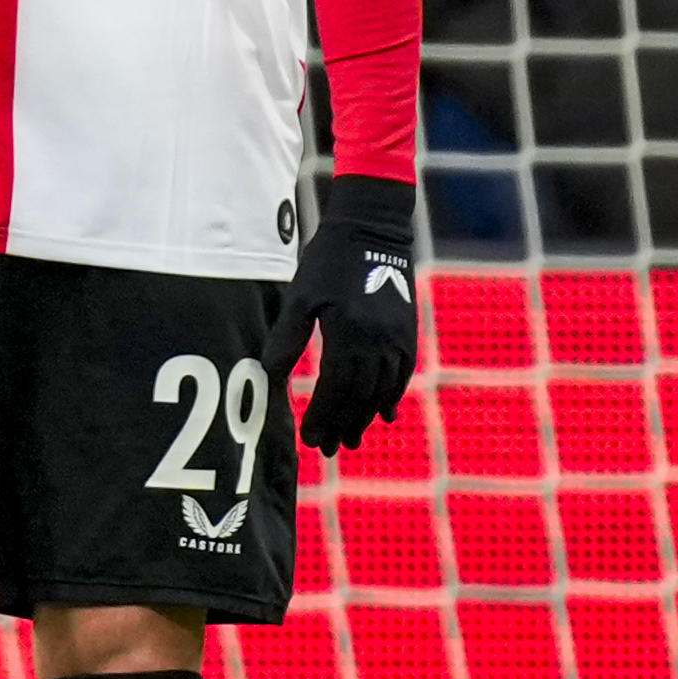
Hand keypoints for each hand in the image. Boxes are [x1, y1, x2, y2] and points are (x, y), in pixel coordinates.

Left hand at [264, 174, 417, 452]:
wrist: (373, 229)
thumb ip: (287, 339)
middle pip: (361, 395)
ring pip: (384, 389)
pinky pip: (402, 373)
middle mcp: (379, 339)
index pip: (336, 387)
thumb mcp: (300, 297)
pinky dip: (392, 396)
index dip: (323, 416)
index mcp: (348, 332)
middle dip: (343, 424)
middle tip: (328, 449)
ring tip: (352, 439)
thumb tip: (269, 378)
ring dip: (367, 417)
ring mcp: (398, 337)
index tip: (311, 439)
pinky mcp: (408, 331)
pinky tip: (385, 415)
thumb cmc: (327, 261)